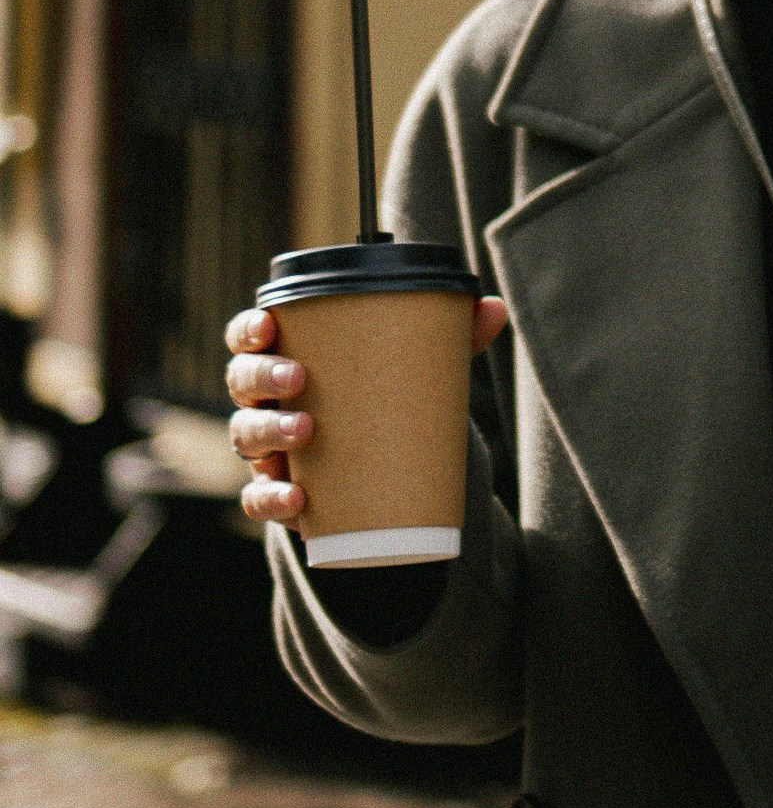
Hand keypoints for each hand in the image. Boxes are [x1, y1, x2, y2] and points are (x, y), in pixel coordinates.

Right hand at [224, 298, 508, 527]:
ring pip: (246, 436)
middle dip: (263, 376)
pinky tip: (297, 498)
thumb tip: (493, 308)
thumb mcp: (412, 368)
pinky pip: (258, 498)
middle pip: (243, 381)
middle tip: (299, 379)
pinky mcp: (278, 492)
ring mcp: (267, 449)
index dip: (248, 329)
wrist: (378, 470)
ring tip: (306, 430)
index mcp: (286, 357)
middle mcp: (265, 400)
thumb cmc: (382, 399)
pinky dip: (272, 499)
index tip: (269, 325)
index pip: (249, 336)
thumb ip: (448, 339)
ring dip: (268, 432)